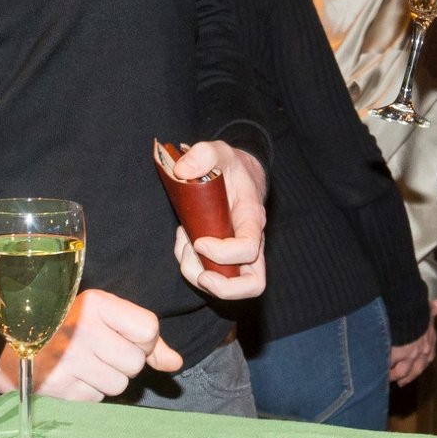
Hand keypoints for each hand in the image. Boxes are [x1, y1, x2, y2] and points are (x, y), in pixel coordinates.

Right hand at [0, 289, 182, 401]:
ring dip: (107, 380)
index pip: (148, 329)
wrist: (16, 349)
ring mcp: (67, 359)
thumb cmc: (70, 329)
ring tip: (85, 365)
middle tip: (100, 353)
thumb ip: (145, 339)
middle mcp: (81, 327)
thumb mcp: (106, 319)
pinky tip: (73, 378)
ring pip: (119, 385)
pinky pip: (97, 399)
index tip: (128, 338)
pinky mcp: (58, 387)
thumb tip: (174, 363)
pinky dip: (90, 393)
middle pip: (135, 362)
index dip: (145, 341)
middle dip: (124, 363)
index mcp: (96, 303)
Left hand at [171, 141, 265, 299]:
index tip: (198, 241)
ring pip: (232, 287)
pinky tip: (184, 243)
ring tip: (184, 249)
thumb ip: (203, 154)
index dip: (222, 253)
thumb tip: (183, 172)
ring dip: (200, 277)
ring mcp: (240, 254)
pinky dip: (192, 267)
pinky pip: (214, 276)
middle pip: (253, 284)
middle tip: (199, 272)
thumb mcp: (218, 150)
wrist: (238, 173)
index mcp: (252, 218)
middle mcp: (251, 242)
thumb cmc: (230, 166)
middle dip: (222, 287)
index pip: (248, 249)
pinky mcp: (225, 258)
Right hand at [388, 298, 436, 386]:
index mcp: (429, 339)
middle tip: (400, 382)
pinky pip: (387, 366)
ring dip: (394, 375)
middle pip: (415, 369)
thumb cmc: (414, 306)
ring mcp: (408, 354)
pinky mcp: (395, 355)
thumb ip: (431, 309)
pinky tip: (376, 372)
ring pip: (402, 371)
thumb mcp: (424, 307)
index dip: (420, 363)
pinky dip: (381, 370)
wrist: (404, 306)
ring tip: (385, 378)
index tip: (415, 369)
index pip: (427, 357)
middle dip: (407, 376)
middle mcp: (421, 350)